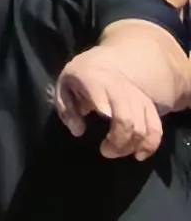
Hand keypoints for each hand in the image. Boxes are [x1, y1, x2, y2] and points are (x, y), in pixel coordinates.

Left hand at [55, 45, 172, 163]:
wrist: (106, 64)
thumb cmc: (81, 79)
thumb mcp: (64, 87)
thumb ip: (66, 109)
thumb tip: (78, 131)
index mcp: (93, 79)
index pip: (101, 93)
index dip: (103, 105)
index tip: (103, 117)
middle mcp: (120, 88)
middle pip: (126, 118)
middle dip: (118, 141)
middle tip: (106, 152)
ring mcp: (138, 97)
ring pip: (143, 126)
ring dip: (132, 145)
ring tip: (117, 153)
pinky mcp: (150, 106)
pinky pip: (156, 128)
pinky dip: (150, 145)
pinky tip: (139, 155)